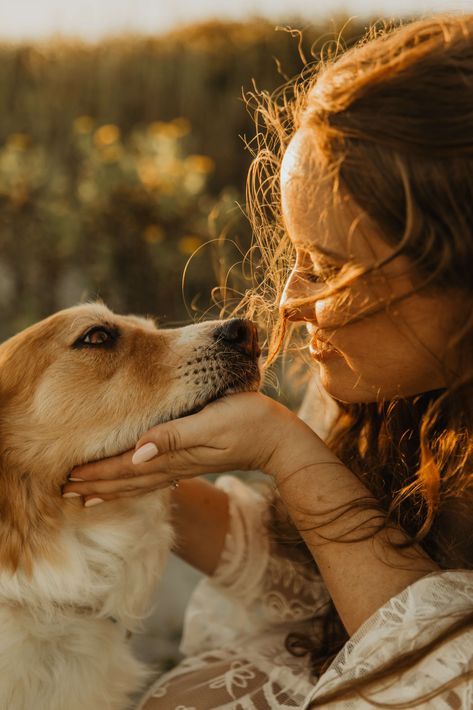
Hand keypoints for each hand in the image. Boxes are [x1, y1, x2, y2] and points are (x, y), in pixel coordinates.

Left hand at [62, 392, 315, 504]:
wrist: (280, 440)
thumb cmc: (250, 421)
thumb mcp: (214, 422)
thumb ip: (176, 436)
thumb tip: (139, 451)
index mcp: (175, 453)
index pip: (127, 467)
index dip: (97, 473)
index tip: (68, 478)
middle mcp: (175, 464)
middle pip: (127, 480)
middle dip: (96, 485)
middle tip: (63, 492)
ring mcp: (184, 465)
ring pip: (138, 483)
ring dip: (110, 489)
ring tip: (85, 497)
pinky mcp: (193, 461)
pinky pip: (155, 479)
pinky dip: (134, 485)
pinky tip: (129, 484)